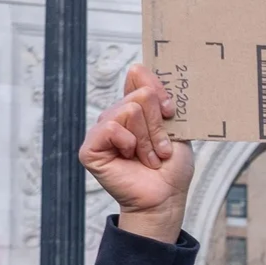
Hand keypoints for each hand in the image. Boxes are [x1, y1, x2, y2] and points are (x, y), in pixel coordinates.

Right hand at [79, 65, 194, 242]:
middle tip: (160, 148)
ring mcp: (101, 131)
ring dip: (147, 139)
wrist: (166, 196)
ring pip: (129, 110)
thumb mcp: (174, 125)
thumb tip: (138, 68)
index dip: (158, 91)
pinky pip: (111, 128)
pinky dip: (129, 143)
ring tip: (149, 157)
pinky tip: (130, 157)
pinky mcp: (90, 148)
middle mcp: (115, 116)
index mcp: (134, 108)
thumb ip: (158, 97)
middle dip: (158, 125)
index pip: (138, 75)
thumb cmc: (171, 166)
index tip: (170, 112)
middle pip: (140, 95)